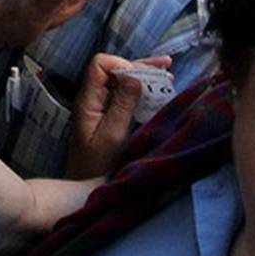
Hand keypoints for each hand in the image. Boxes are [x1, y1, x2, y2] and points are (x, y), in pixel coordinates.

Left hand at [67, 51, 167, 179]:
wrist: (85, 189)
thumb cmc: (96, 167)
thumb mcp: (112, 136)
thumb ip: (122, 106)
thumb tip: (134, 78)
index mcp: (88, 100)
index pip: (100, 65)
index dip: (121, 65)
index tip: (141, 79)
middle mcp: (94, 100)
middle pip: (115, 70)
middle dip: (140, 67)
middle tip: (166, 66)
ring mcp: (102, 108)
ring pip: (123, 83)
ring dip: (145, 77)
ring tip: (169, 74)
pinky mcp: (112, 118)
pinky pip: (127, 97)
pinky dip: (144, 92)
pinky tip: (161, 92)